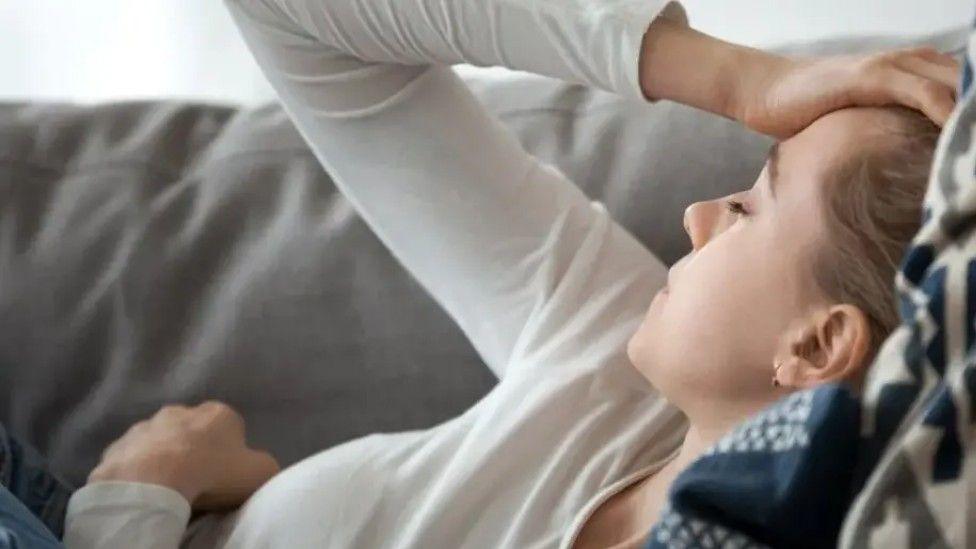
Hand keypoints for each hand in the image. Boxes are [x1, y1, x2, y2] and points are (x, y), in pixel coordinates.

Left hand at [89, 401, 279, 510]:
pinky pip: (132, 457)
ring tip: (167, 485)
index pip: (229, 425)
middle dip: (193, 447)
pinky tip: (144, 488)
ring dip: (163, 456)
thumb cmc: (213, 473)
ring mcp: (145, 426)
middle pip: (192, 429)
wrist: (154, 482)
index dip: (229, 449)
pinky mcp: (118, 445)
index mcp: (218, 412)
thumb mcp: (260, 472)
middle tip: (196, 478)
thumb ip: (264, 463)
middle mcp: (181, 410)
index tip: (225, 471)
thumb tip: (256, 463)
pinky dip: (137, 469)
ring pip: (159, 440)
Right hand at [738, 47, 959, 137]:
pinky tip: (958, 135)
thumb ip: (890, 127)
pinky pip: (926, 93)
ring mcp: (894, 65)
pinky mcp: (873, 76)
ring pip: (957, 84)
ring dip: (973, 117)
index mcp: (914, 68)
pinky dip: (948, 113)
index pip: (966, 85)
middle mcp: (912, 61)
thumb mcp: (859, 120)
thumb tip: (913, 164)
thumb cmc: (806, 110)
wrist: (763, 91)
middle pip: (970, 82)